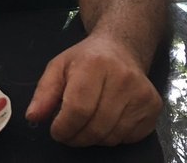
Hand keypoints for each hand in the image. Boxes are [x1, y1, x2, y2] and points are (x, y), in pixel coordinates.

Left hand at [25, 35, 162, 146]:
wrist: (121, 48)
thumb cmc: (85, 59)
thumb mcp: (58, 67)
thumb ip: (44, 92)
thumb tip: (33, 116)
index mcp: (94, 64)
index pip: (78, 108)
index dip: (63, 127)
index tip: (56, 130)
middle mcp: (122, 78)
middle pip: (95, 127)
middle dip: (76, 137)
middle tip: (67, 132)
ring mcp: (141, 93)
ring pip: (112, 136)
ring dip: (93, 138)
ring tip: (85, 123)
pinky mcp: (154, 107)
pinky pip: (129, 137)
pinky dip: (112, 136)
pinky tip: (105, 120)